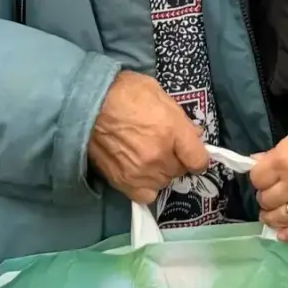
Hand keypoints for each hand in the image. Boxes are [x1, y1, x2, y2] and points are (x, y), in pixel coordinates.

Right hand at [88, 71, 208, 204]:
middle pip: (180, 171)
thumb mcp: (158, 94)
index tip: (192, 153)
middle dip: (175, 159)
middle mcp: (160, 156)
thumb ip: (179, 117)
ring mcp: (141, 172)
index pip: (199, 160)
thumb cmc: (124, 92)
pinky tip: (140, 172)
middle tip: (162, 145)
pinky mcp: (124, 183)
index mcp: (172, 130)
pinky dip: (146, 186)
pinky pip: (146, 195)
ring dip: (160, 171)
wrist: (88, 103)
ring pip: (164, 182)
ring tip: (147, 156)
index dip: (198, 157)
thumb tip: (192, 134)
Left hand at [249, 115, 287, 241]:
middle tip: (270, 195)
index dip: (258, 179)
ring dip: (272, 217)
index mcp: (282, 161)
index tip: (263, 178)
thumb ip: (276, 151)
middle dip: (265, 197)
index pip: (257, 178)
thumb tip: (257, 162)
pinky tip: (282, 236)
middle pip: (267, 199)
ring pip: (282, 217)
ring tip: (271, 215)